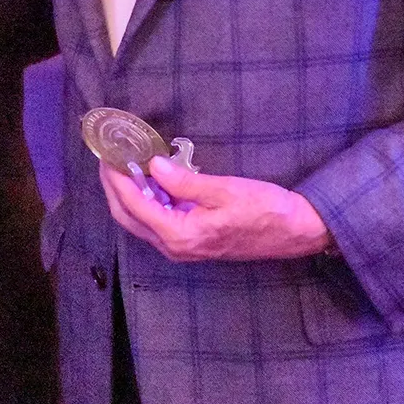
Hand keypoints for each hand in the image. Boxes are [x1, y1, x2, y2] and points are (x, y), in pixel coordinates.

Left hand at [99, 156, 333, 262]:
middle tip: (108, 158)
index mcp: (180, 236)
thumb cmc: (265, 210)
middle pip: (128, 217)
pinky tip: (148, 180)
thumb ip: (185, 181)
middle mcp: (175, 248)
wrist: (295, 232)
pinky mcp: (190, 242)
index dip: (117, 179)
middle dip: (114, 187)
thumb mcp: (225, 189)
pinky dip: (145, 201)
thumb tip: (153, 167)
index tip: (107, 155)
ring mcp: (182, 248)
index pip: (134, 205)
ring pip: (140, 221)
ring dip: (127, 194)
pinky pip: (156, 222)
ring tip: (123, 164)